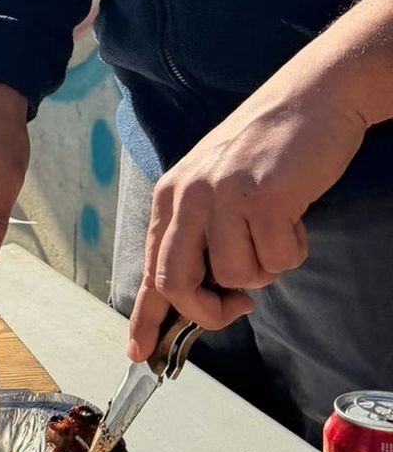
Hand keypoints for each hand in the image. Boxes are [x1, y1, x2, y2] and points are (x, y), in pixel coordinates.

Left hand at [126, 93, 362, 358]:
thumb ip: (201, 232)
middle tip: (237, 306)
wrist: (311, 98)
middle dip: (209, 310)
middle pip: (178, 284)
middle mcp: (188, 197)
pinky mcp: (263, 201)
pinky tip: (294, 215)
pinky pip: (278, 261)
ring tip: (276, 229)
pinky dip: (293, 250)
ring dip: (265, 268)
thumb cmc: (268, 147)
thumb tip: (204, 292)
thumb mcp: (216, 184)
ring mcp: (223, 199)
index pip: (150, 268)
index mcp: (171, 196)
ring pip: (237, 278)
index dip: (145, 317)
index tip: (139, 352)